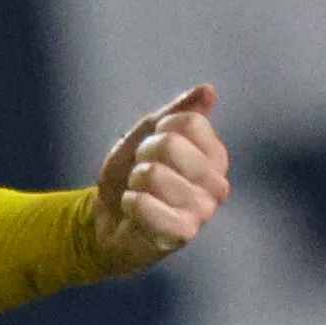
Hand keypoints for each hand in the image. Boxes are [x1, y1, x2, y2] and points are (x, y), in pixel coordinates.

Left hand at [83, 86, 229, 273]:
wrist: (108, 220)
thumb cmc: (132, 175)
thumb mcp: (147, 134)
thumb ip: (176, 111)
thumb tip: (209, 90)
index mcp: (215, 157)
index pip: (191, 121)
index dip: (159, 130)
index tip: (152, 147)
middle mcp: (217, 183)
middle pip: (171, 143)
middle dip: (143, 155)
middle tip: (142, 175)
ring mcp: (203, 210)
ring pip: (153, 174)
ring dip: (134, 182)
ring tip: (140, 194)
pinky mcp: (183, 234)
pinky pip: (146, 206)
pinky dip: (130, 204)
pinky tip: (134, 212)